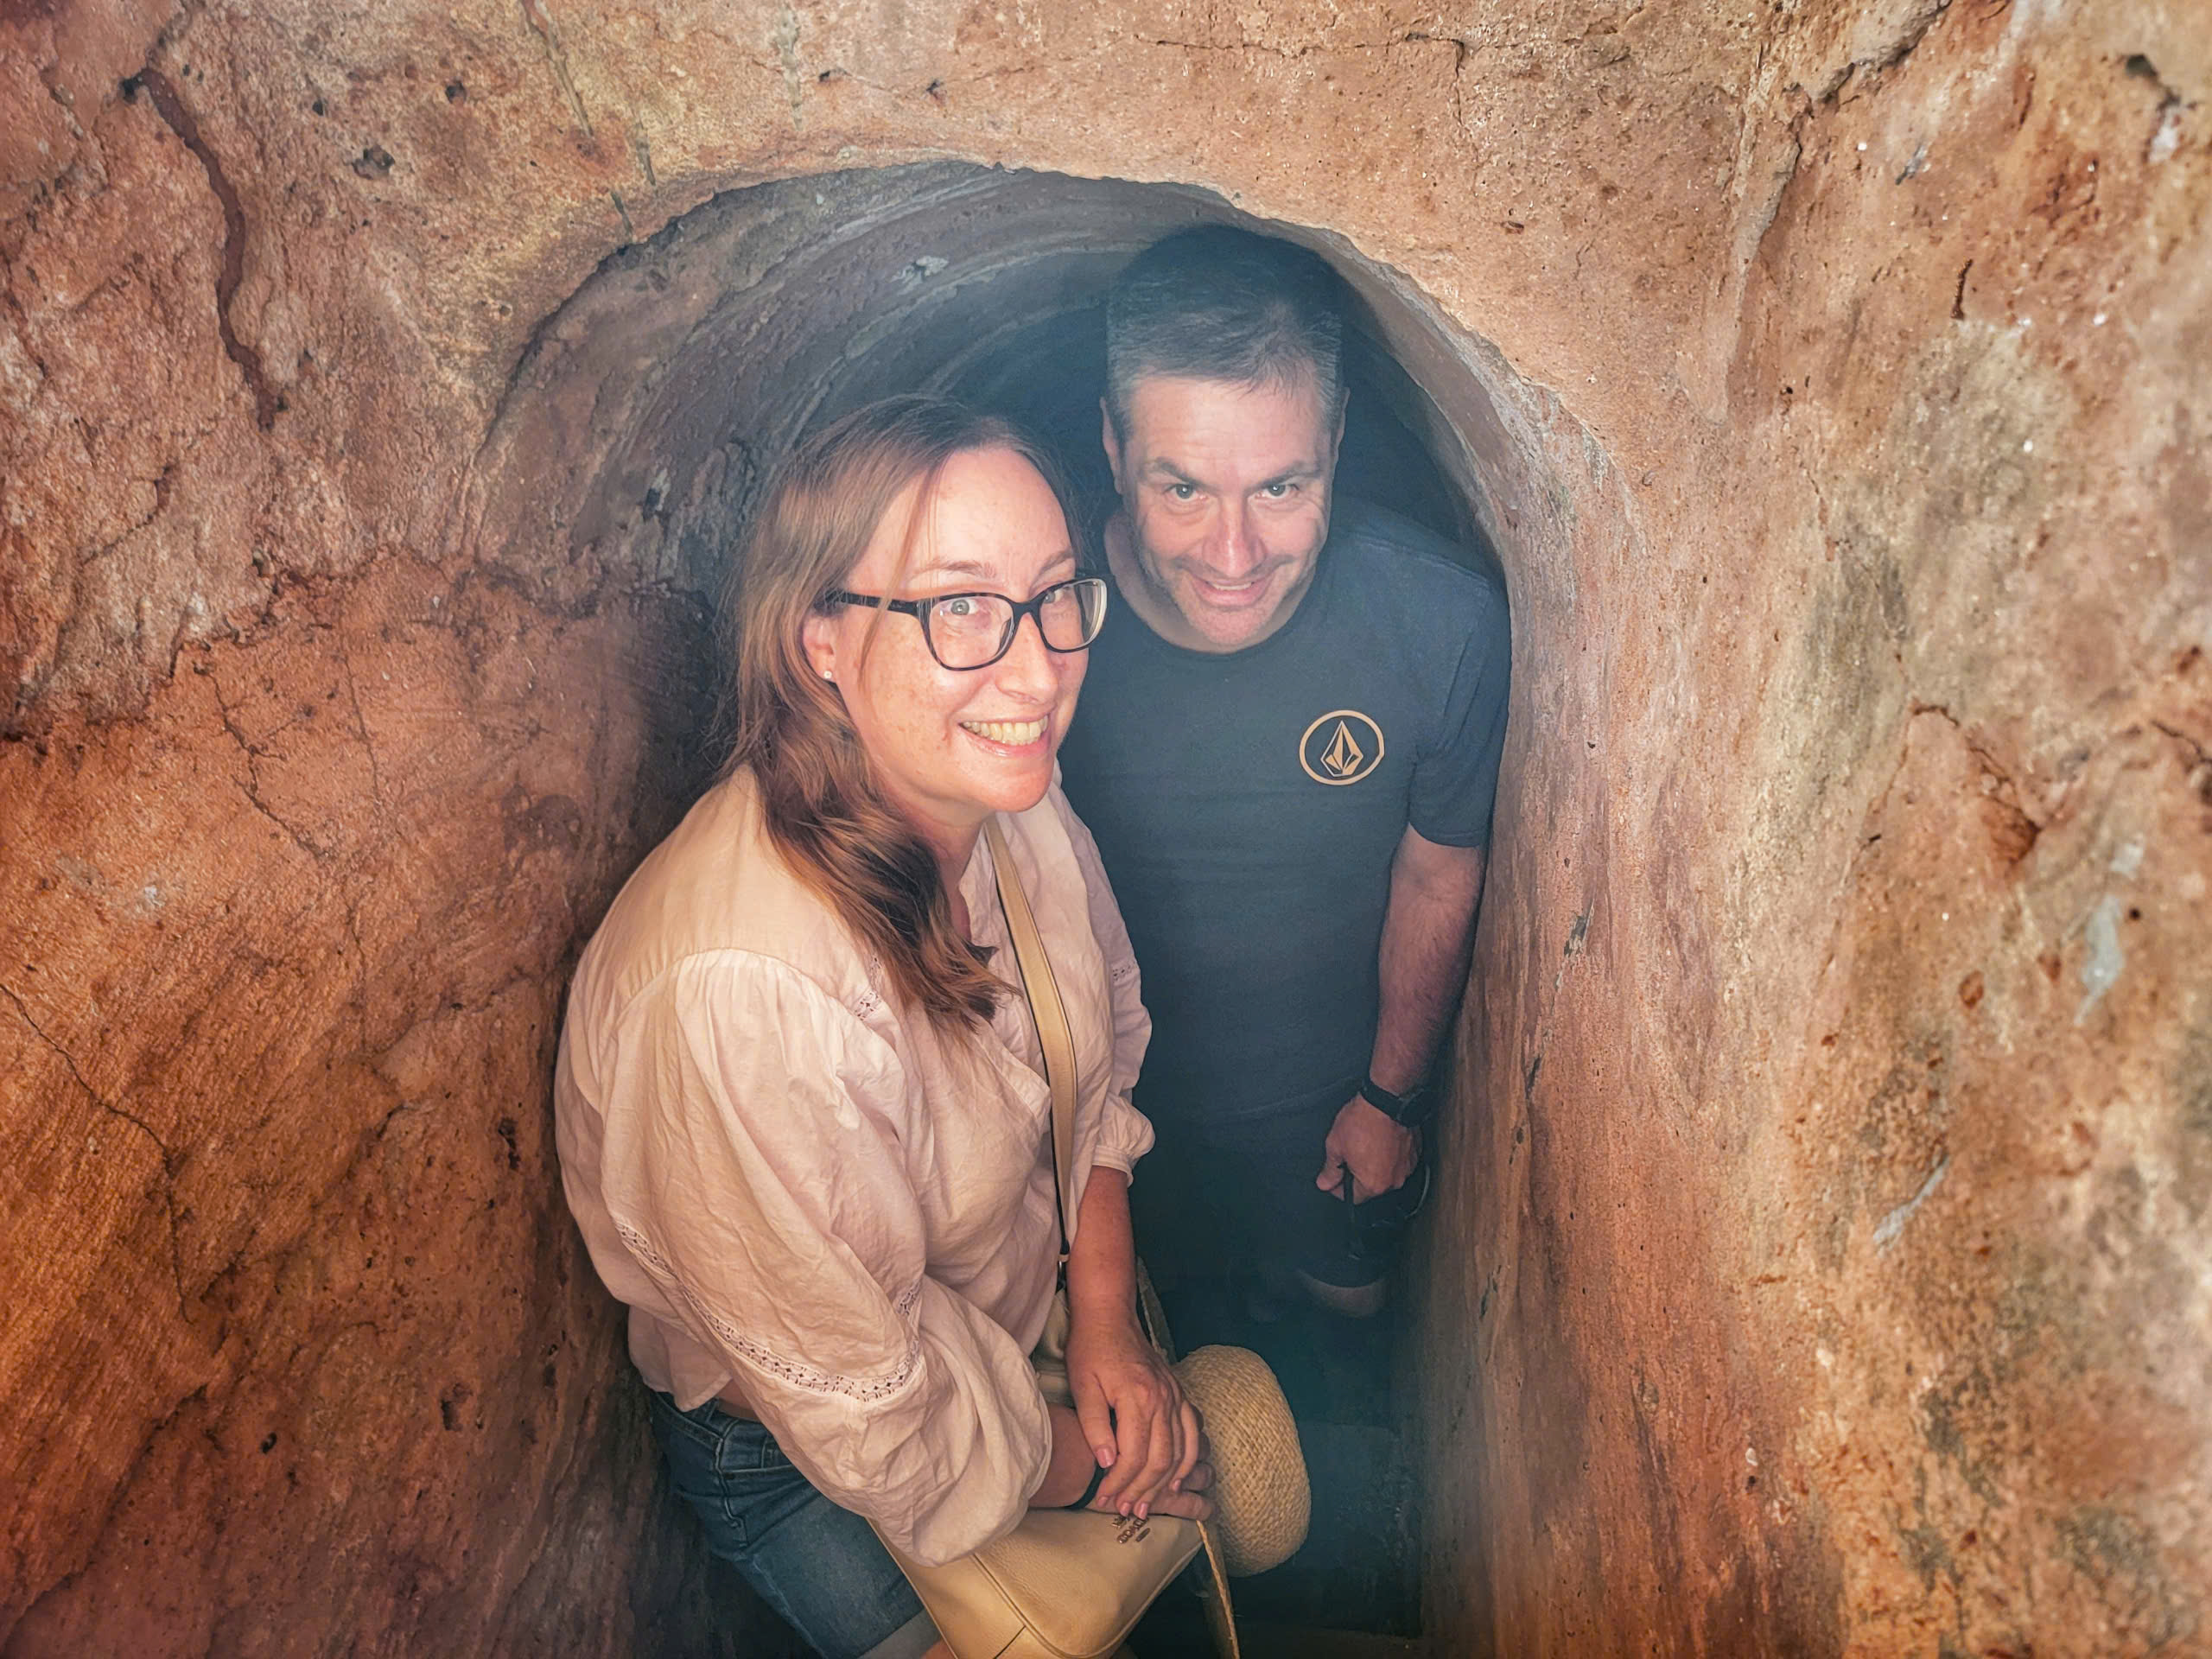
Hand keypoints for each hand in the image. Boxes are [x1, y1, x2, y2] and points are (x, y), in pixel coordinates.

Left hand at [1064, 1312, 1206, 1518]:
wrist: (1110, 1316)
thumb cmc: (1091, 1349)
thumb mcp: (1083, 1386)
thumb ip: (1094, 1425)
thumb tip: (1107, 1462)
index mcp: (1137, 1397)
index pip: (1133, 1455)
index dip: (1120, 1483)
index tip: (1105, 1498)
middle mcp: (1163, 1398)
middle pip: (1160, 1459)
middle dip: (1143, 1490)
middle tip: (1127, 1510)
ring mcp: (1175, 1395)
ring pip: (1180, 1451)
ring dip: (1165, 1482)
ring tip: (1148, 1503)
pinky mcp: (1179, 1393)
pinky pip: (1193, 1433)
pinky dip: (1189, 1459)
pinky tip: (1177, 1478)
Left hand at [1316, 1094, 1419, 1199]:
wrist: (1387, 1099)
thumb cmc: (1362, 1121)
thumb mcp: (1336, 1145)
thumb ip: (1330, 1170)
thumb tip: (1325, 1183)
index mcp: (1372, 1184)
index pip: (1352, 1198)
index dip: (1338, 1188)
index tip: (1333, 1178)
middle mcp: (1393, 1181)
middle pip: (1370, 1187)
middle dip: (1357, 1176)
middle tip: (1348, 1156)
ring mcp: (1406, 1168)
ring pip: (1385, 1174)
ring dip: (1374, 1166)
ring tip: (1365, 1145)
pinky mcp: (1414, 1154)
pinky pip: (1398, 1162)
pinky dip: (1389, 1157)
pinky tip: (1380, 1142)